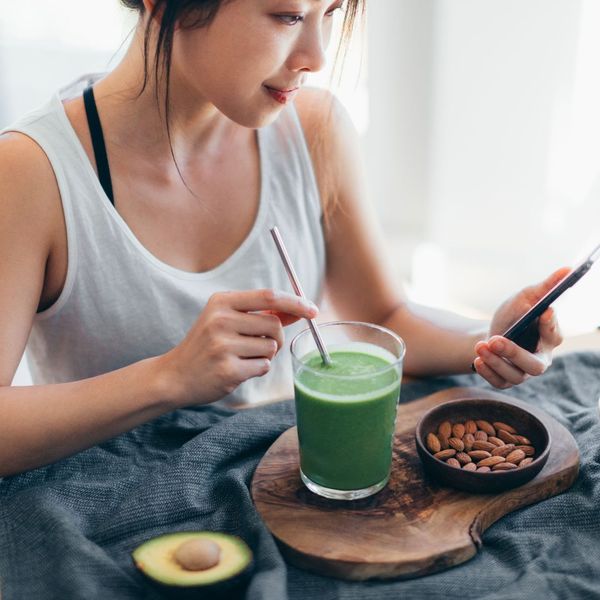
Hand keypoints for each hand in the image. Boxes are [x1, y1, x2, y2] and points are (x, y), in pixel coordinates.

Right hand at [158, 289, 317, 405]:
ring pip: (271, 348)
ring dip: (264, 356)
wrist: (175, 375)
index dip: (295, 302)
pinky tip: (237, 369)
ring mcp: (223, 346)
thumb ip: (262, 313)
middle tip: (261, 345)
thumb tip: (300, 308)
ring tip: (241, 357)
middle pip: (274, 325)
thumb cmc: (207, 344)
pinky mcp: (228, 370)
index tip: (313, 310)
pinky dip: (257, 370)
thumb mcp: (227, 320)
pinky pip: (263, 367)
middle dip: (276, 337)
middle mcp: (220, 320)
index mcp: (221, 302)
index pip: (269, 296)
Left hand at [473, 267, 568, 388]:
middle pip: (535, 365)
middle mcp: (540, 359)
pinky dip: (487, 371)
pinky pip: (498, 382)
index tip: (544, 311)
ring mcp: (523, 373)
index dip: (550, 325)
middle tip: (495, 340)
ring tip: (480, 345)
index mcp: (549, 338)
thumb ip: (545, 287)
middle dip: (514, 353)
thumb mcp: (525, 298)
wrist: (488, 334)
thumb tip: (566, 269)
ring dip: (495, 360)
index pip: (554, 336)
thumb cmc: (512, 315)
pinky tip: (478, 359)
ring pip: (514, 375)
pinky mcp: (505, 381)